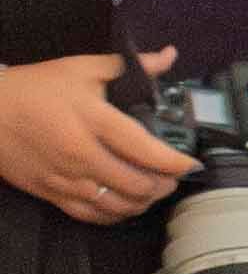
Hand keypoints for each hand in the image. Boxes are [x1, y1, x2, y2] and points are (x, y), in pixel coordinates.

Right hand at [0, 48, 190, 225]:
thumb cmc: (32, 89)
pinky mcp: (50, 193)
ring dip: (144, 202)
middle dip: (165, 185)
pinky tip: (125, 205)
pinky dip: (115, 215)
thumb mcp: (80, 69)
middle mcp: (82, 154)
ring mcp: (65, 178)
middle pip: (138, 184)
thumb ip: (129, 67)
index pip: (146, 150)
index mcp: (93, 121)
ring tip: (154, 190)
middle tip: (173, 177)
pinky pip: (91, 216)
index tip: (190, 162)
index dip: (177, 162)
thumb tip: (168, 57)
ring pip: (118, 205)